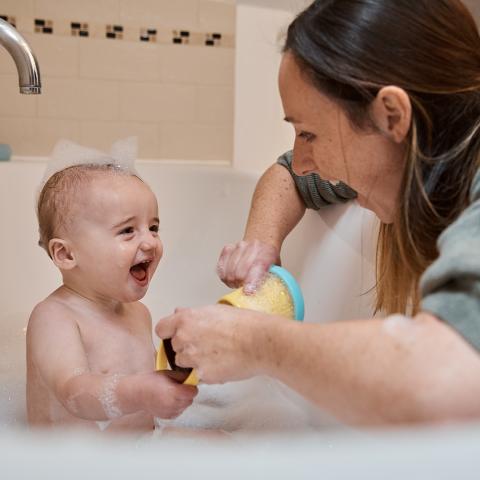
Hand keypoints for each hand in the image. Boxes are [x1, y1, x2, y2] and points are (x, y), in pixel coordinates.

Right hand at [126, 372, 196, 418]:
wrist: (138, 393)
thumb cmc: (151, 381)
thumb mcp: (169, 373)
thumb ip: (183, 377)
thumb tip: (193, 378)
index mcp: (174, 392)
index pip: (193, 392)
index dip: (191, 387)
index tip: (188, 384)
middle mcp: (173, 404)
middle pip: (190, 400)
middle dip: (187, 393)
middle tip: (179, 387)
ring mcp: (170, 412)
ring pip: (185, 406)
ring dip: (183, 400)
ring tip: (172, 393)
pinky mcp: (168, 417)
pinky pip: (179, 411)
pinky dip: (177, 406)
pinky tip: (169, 400)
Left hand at [155, 305, 284, 383]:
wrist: (259, 342)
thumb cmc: (243, 323)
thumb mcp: (215, 310)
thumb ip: (193, 314)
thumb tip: (179, 313)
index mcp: (186, 319)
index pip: (162, 329)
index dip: (170, 332)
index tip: (177, 335)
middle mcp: (184, 338)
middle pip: (174, 347)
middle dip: (186, 347)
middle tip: (207, 344)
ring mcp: (192, 358)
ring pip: (184, 363)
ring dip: (194, 361)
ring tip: (215, 355)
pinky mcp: (202, 374)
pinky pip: (197, 375)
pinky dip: (206, 372)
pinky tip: (221, 364)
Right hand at [216, 240, 279, 293]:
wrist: (262, 241)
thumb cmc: (268, 258)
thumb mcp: (276, 270)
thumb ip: (271, 282)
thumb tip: (266, 297)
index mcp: (267, 253)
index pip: (258, 267)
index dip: (252, 281)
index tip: (248, 291)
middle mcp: (252, 247)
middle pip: (240, 273)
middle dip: (241, 285)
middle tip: (245, 287)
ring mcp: (238, 247)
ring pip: (229, 272)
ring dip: (232, 281)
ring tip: (239, 281)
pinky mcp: (227, 249)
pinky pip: (221, 268)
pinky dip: (224, 276)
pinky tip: (231, 276)